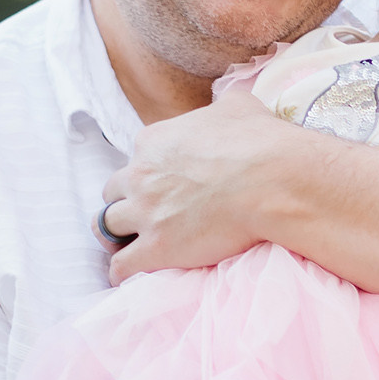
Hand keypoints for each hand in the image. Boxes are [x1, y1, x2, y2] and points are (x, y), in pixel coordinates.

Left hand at [102, 92, 304, 283]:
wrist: (272, 181)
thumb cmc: (260, 142)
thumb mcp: (238, 106)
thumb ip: (222, 105)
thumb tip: (230, 102)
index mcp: (154, 141)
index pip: (137, 157)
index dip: (150, 172)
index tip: (165, 184)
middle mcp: (140, 175)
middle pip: (113, 191)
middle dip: (126, 201)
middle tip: (146, 214)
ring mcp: (145, 213)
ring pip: (106, 226)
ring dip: (116, 235)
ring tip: (130, 245)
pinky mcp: (155, 248)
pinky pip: (121, 266)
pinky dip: (122, 272)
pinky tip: (129, 277)